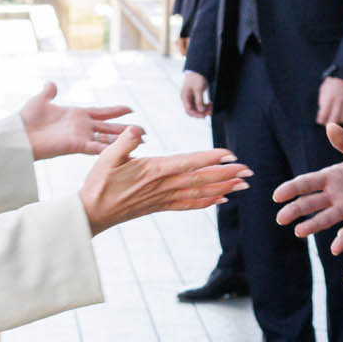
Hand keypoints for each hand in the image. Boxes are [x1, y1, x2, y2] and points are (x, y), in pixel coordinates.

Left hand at [19, 82, 135, 159]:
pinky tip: (124, 149)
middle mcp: (81, 126)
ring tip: (140, 139)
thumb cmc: (26, 119)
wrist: (18, 134)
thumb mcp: (39, 100)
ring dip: (123, 139)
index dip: (114, 111)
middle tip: (143, 130)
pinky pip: (97, 147)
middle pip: (108, 127)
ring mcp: (80, 136)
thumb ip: (48, 93)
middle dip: (125, 129)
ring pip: (107, 138)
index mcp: (76, 114)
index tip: (129, 109)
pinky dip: (110, 148)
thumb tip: (51, 84)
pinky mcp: (76, 145)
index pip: (100, 112)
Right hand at [79, 128, 250, 233]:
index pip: (190, 163)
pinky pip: (190, 204)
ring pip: (201, 193)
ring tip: (243, 185)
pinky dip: (208, 202)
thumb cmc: (99, 183)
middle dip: (228, 174)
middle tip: (249, 171)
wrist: (92, 213)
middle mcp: (165, 186)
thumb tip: (136, 129)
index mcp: (155, 170)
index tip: (232, 155)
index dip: (213, 159)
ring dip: (224, 188)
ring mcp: (165, 198)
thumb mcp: (107, 157)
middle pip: (203, 179)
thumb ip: (124, 141)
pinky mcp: (161, 206)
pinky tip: (221, 200)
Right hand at [180, 71, 211, 118]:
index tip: (204, 115)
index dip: (196, 114)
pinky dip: (205, 106)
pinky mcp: (196, 96)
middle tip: (210, 112)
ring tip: (212, 108)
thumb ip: (199, 100)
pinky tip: (210, 105)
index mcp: (185, 97)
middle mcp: (187, 98)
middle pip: (193, 110)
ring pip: (197, 108)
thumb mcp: (198, 89)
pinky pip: (200, 104)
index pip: (189, 110)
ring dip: (205, 109)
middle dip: (202, 112)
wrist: (198, 70)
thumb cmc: (196, 77)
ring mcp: (191, 98)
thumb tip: (201, 110)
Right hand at [275, 122, 342, 254]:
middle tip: (280, 218)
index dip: (291, 189)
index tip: (276, 196)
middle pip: (310, 203)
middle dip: (295, 210)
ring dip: (312, 225)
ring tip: (298, 232)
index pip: (306, 183)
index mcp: (330, 178)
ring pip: (325, 218)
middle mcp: (333, 195)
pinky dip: (342, 239)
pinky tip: (335, 249)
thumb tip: (330, 125)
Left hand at [315, 75, 342, 128]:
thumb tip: (322, 113)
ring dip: (339, 120)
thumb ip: (322, 101)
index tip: (319, 120)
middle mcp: (339, 101)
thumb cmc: (333, 81)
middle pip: (334, 120)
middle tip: (327, 123)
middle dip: (329, 123)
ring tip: (336, 118)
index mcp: (329, 97)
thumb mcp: (324, 88)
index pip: (323, 115)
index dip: (320, 120)